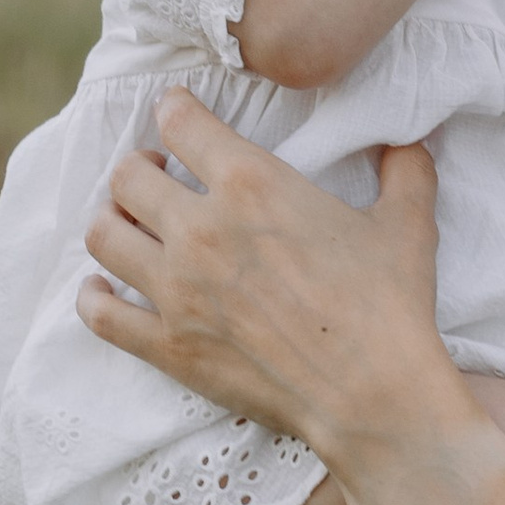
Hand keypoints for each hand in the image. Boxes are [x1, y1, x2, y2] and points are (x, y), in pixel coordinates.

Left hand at [79, 107, 465, 468]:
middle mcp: (201, 229)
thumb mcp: (407, 224)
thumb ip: (405, 169)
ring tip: (128, 225)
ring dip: (111, 222)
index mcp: (252, 184)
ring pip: (103, 235)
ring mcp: (176, 290)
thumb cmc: (390, 306)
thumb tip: (411, 139)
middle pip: (128, 176)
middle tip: (157, 174)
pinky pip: (99, 313)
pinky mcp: (168, 346)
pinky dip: (93, 296)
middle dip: (139, 167)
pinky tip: (103, 289)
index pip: (181, 122)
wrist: (372, 394)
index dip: (175, 110)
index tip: (176, 113)